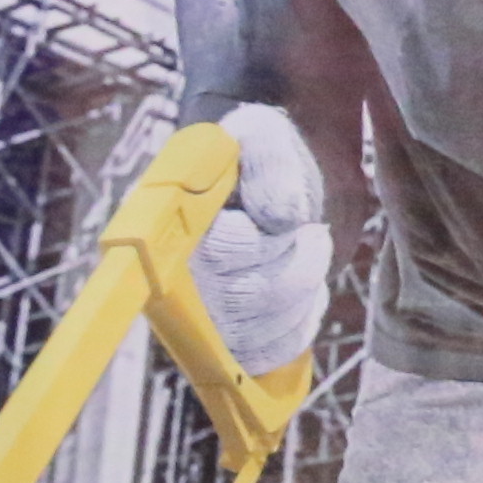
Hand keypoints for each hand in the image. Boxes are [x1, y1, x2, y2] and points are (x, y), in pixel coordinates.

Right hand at [192, 101, 329, 373]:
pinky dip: (303, 319)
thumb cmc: (258, 157)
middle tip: (310, 232)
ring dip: (305, 288)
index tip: (288, 223)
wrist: (269, 183)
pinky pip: (275, 348)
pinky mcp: (230, 339)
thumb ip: (269, 162)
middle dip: (296, 264)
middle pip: (246, 298)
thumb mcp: (263, 134)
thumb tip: (282, 218)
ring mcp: (202, 314)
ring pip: (266, 327)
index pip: (218, 253)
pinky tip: (303, 287)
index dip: (256, 243)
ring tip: (305, 250)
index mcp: (171, 223)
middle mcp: (177, 275)